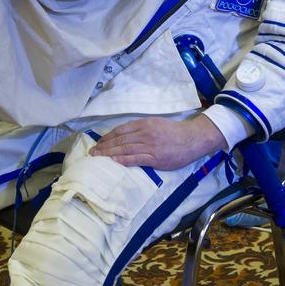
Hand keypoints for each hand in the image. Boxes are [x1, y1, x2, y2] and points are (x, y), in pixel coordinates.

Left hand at [89, 114, 226, 170]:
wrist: (192, 139)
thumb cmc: (175, 132)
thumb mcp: (156, 124)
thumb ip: (141, 128)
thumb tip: (125, 135)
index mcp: (144, 123)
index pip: (120, 130)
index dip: (107, 137)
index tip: (99, 142)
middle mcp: (145, 133)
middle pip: (119, 139)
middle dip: (104, 146)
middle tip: (92, 152)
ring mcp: (149, 145)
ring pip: (124, 149)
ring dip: (108, 153)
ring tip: (97, 157)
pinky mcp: (155, 158)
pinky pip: (135, 158)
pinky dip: (122, 160)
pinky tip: (113, 161)